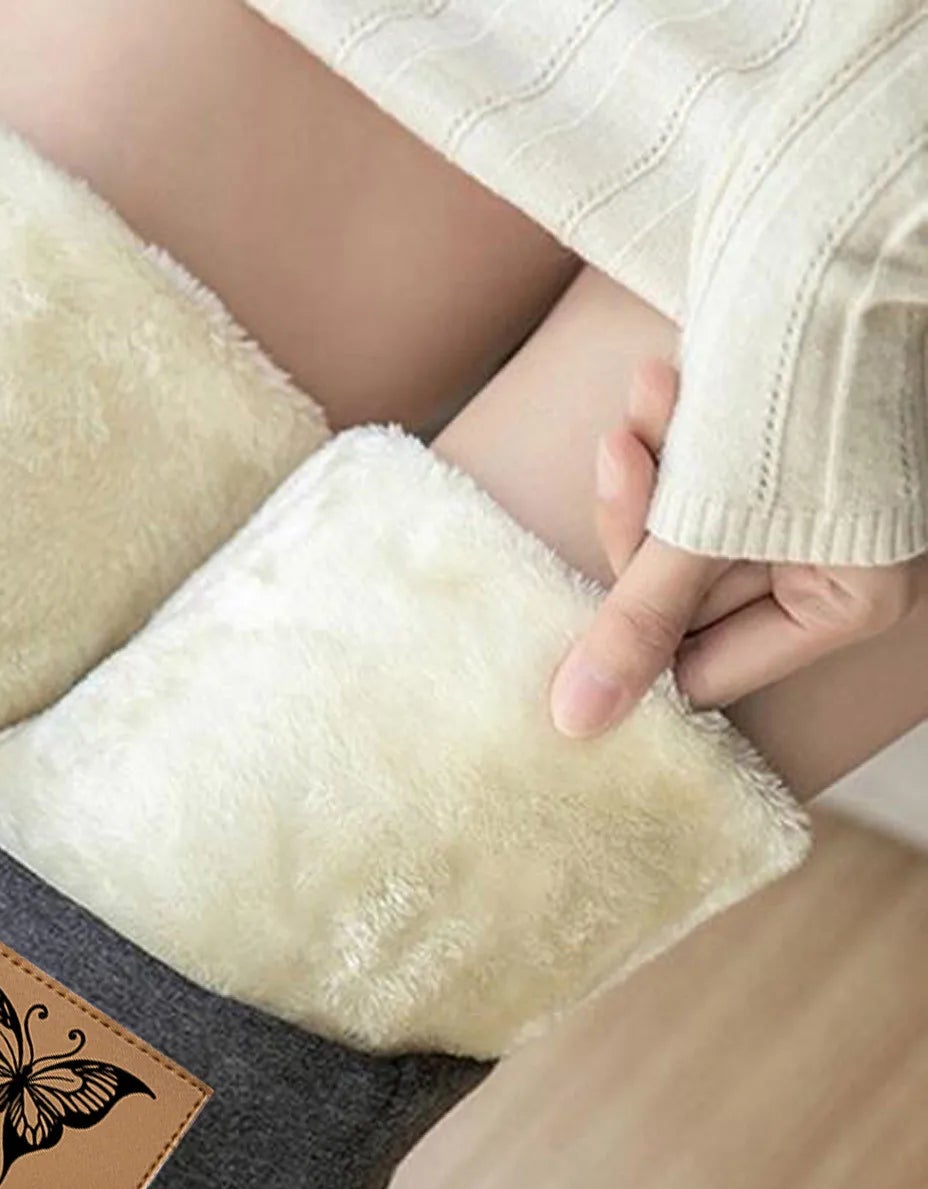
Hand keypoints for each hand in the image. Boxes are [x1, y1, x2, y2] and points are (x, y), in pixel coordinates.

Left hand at [549, 359, 923, 737]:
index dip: (643, 631)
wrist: (839, 232)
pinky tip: (667, 379)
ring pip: (670, 534)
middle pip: (675, 603)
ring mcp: (798, 513)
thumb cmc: (802, 380)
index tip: (619, 577)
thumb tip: (574, 724)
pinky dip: (665, 434)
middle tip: (624, 450)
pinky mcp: (764, 457)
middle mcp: (831, 568)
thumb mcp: (708, 521)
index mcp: (846, 605)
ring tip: (657, 390)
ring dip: (647, 464)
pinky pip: (684, 478)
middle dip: (642, 522)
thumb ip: (638, 621)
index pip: (699, 672)